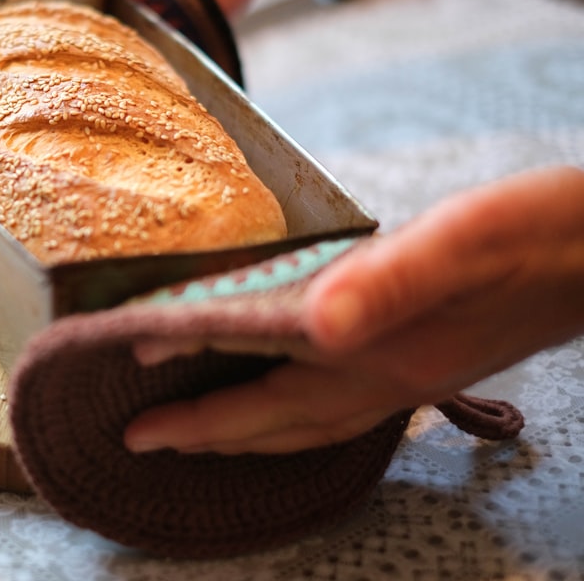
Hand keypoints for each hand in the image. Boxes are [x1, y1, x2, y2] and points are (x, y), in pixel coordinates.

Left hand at [125, 165, 583, 454]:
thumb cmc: (540, 236)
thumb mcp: (465, 242)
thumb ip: (390, 281)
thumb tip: (313, 318)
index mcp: (382, 353)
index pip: (264, 374)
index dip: (196, 371)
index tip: (133, 357)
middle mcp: (387, 379)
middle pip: (277, 421)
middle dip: (206, 431)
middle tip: (142, 437)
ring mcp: (406, 379)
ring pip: (306, 424)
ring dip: (246, 433)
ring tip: (197, 433)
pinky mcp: (423, 363)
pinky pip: (337, 410)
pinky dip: (294, 415)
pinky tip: (287, 402)